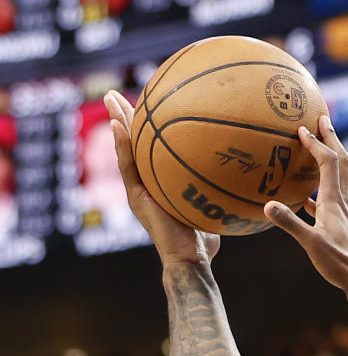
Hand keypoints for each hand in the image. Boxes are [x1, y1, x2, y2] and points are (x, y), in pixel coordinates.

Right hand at [104, 91, 218, 267]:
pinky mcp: (136, 198)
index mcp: (156, 185)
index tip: (142, 102)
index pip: (147, 149)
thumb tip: (231, 178)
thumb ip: (209, 191)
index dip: (142, 127)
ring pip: (124, 151)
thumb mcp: (207, 207)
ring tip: (109, 99)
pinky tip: (118, 125)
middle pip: (130, 144)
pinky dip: (122, 145)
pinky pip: (128, 167)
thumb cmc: (202, 243)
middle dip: (122, 117)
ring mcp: (138, 192)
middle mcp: (144, 186)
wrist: (190, 261)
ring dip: (116, 123)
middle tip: (112, 93)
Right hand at [263, 118, 347, 314]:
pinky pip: (334, 196)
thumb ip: (290, 223)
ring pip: (341, 175)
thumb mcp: (311, 243)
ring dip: (333, 156)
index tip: (301, 127)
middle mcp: (342, 201)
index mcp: (334, 201)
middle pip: (341, 160)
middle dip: (331, 137)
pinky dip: (324, 185)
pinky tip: (311, 192)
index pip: (327, 161)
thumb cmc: (340, 263)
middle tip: (323, 117)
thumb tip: (267, 205)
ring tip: (322, 145)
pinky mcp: (343, 224)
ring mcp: (344, 212)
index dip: (315, 142)